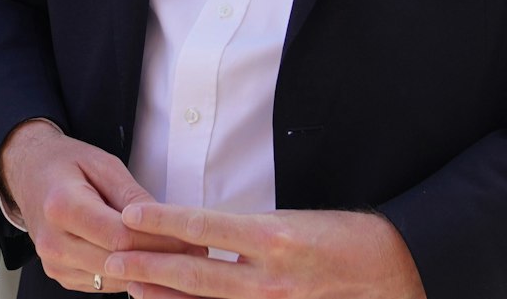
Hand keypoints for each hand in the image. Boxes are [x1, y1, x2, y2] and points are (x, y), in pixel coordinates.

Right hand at [0, 121, 202, 292]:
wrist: (28, 173)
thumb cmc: (67, 164)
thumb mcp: (103, 164)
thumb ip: (133, 196)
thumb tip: (166, 222)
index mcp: (62, 206)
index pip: (119, 237)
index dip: (159, 242)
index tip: (191, 239)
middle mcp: (53, 241)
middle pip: (118, 263)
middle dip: (162, 261)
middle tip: (198, 256)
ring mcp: (54, 263)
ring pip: (113, 280)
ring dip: (150, 274)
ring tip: (184, 262)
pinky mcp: (60, 275)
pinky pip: (103, 285)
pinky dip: (131, 278)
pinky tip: (155, 267)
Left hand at [108, 204, 424, 298]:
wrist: (393, 272)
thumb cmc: (346, 238)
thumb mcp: (295, 221)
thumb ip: (248, 232)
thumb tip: (203, 236)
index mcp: (274, 237)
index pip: (205, 227)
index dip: (164, 221)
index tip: (132, 215)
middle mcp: (270, 276)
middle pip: (194, 275)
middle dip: (149, 267)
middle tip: (113, 259)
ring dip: (164, 298)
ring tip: (131, 288)